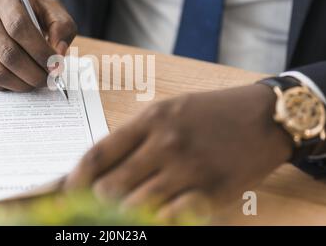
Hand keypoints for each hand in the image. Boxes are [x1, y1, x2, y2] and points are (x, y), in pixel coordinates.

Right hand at [0, 0, 76, 91]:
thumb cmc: (30, 9)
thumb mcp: (50, 8)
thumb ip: (62, 27)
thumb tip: (59, 53)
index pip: (19, 26)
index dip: (40, 50)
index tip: (56, 63)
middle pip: (8, 53)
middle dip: (35, 73)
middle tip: (51, 79)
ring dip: (24, 84)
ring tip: (40, 81)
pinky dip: (12, 85)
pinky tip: (24, 79)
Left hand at [64, 84, 292, 221]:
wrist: (264, 117)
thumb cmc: (211, 112)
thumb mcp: (168, 111)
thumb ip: (134, 136)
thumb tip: (99, 165)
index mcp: (152, 120)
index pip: (99, 153)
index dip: (76, 178)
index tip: (65, 192)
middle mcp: (166, 144)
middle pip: (110, 186)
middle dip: (98, 200)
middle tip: (100, 202)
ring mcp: (189, 170)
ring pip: (136, 206)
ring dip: (126, 212)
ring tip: (130, 207)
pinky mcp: (213, 192)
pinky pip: (171, 217)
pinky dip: (159, 220)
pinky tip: (159, 213)